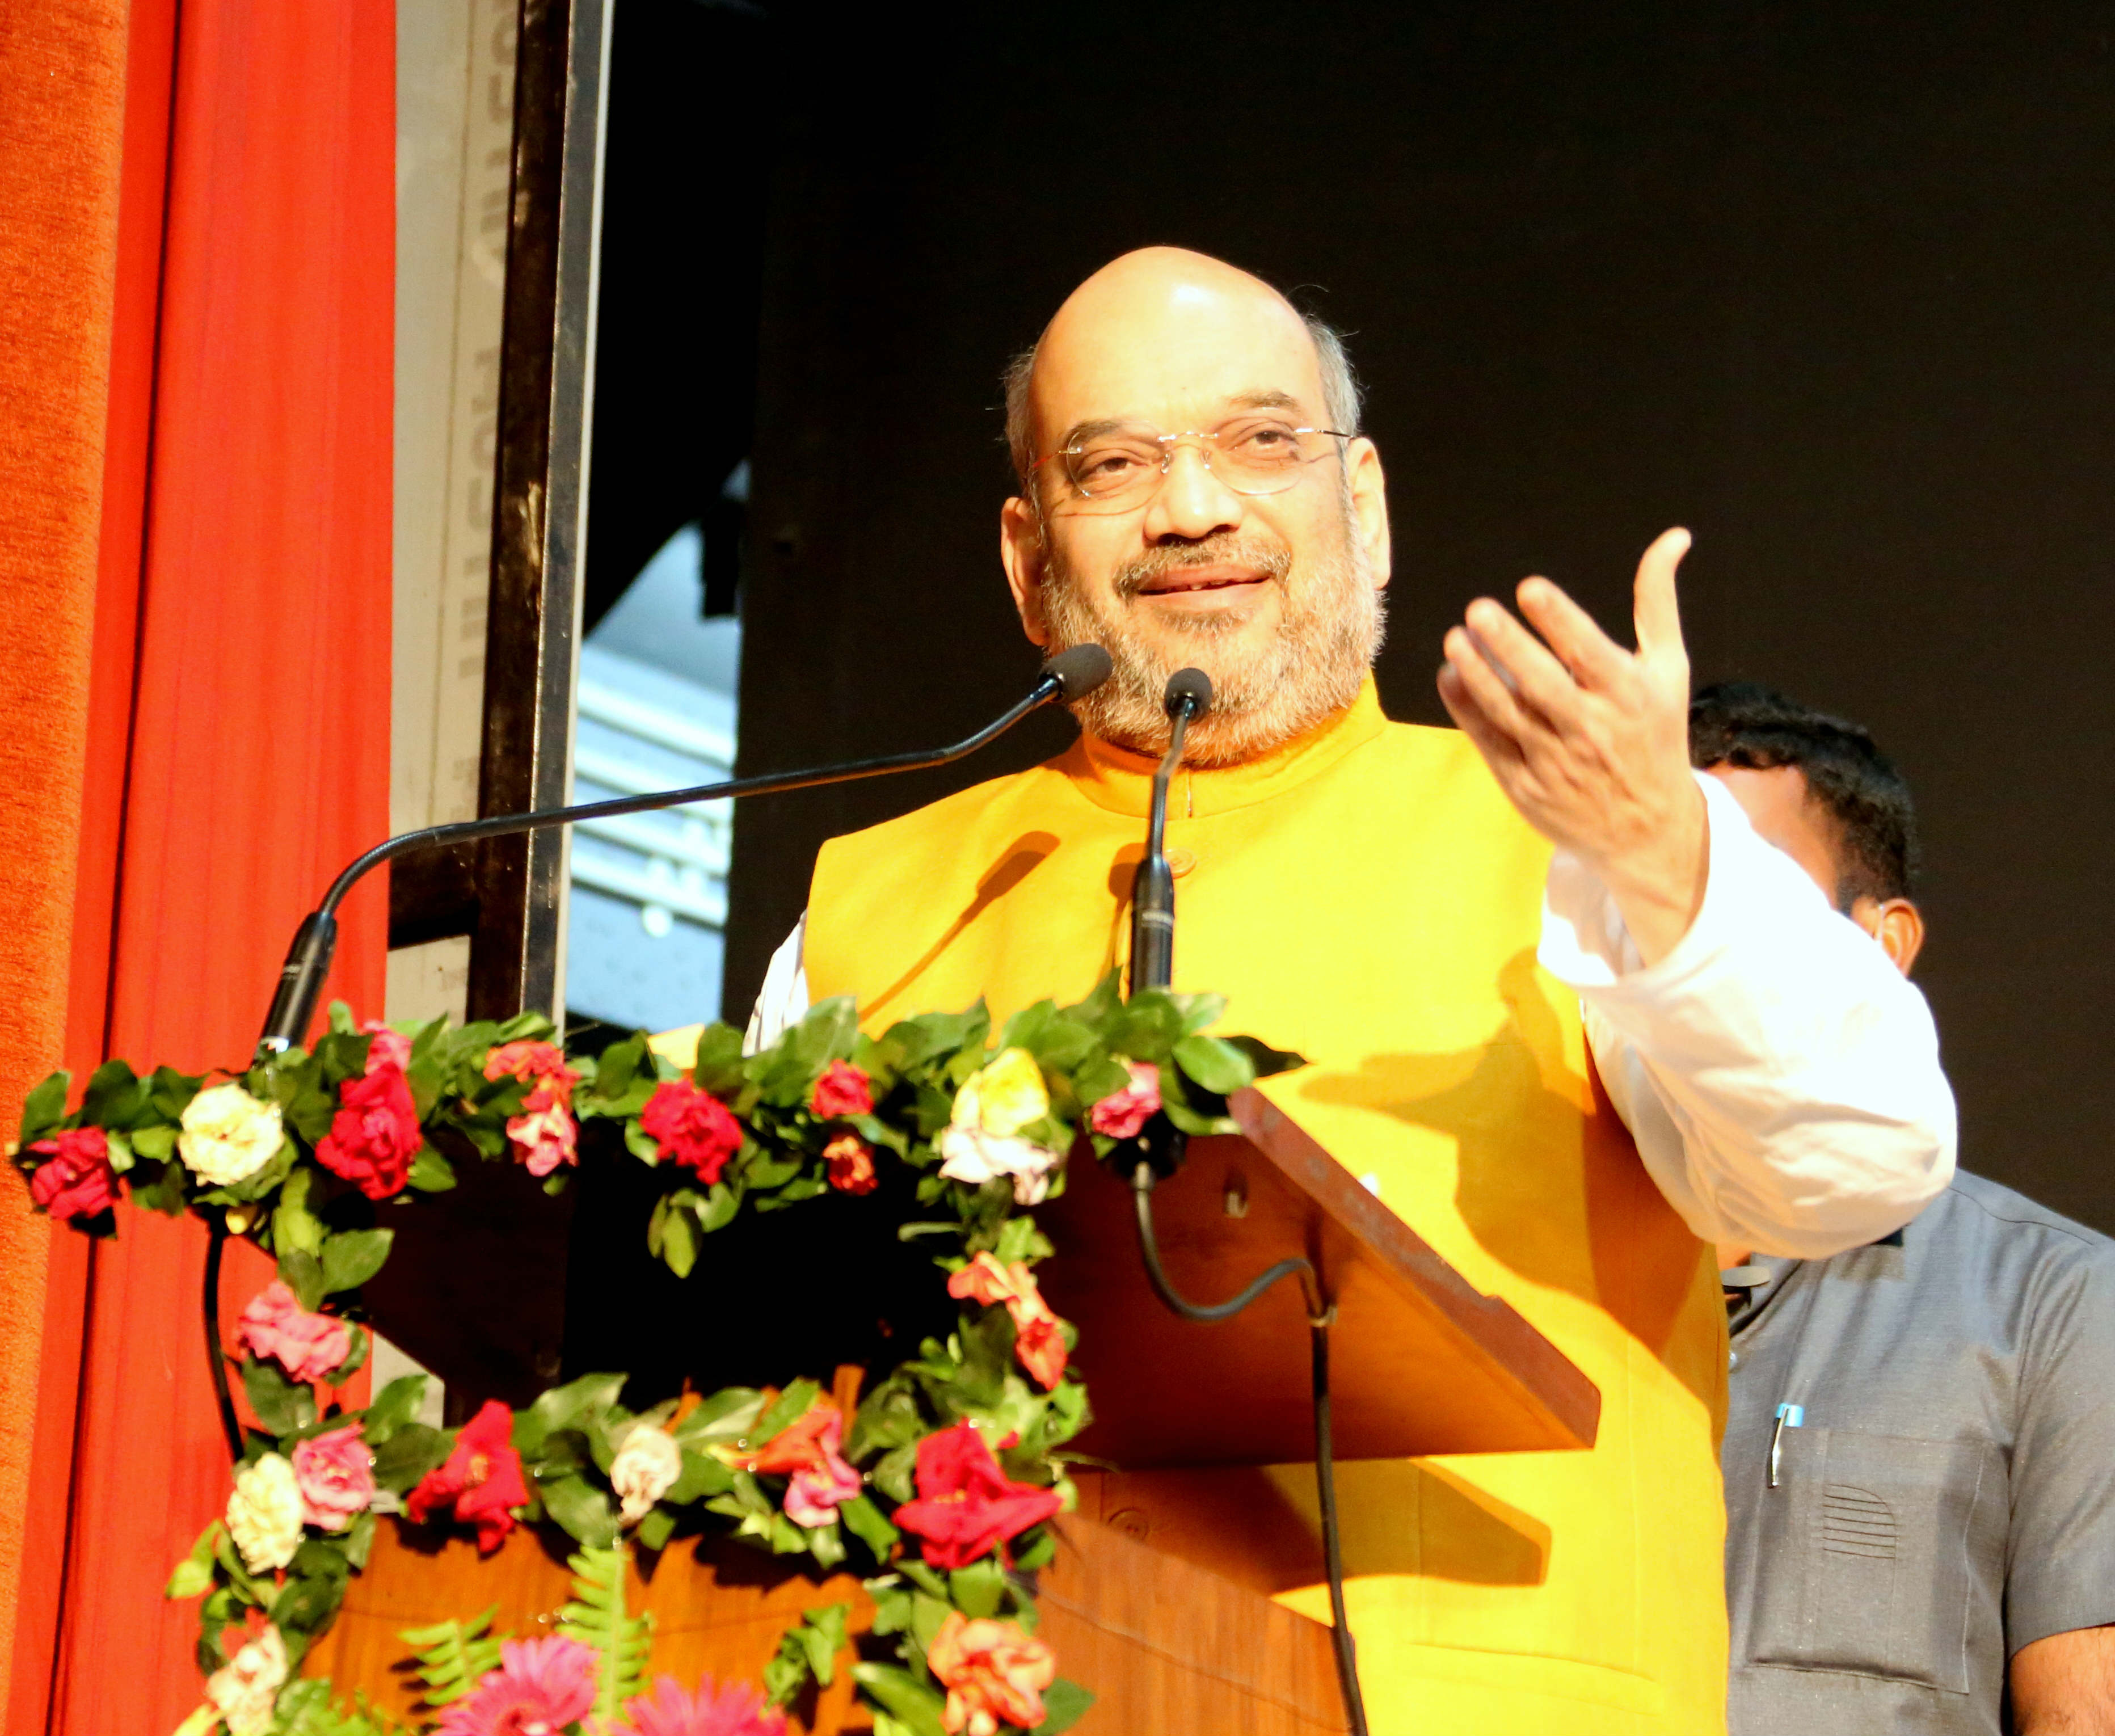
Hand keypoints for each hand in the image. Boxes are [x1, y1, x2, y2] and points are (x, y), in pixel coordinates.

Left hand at [1437, 527, 1707, 966]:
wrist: (1648, 829)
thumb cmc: (1655, 733)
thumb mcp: (1668, 669)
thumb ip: (1657, 602)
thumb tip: (1673, 537)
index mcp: (1628, 695)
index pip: (1589, 653)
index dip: (1559, 619)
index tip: (1529, 588)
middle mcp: (1590, 729)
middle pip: (1542, 683)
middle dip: (1509, 645)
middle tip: (1478, 609)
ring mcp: (1554, 760)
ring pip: (1507, 711)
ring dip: (1476, 673)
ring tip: (1455, 639)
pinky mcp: (1524, 785)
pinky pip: (1488, 740)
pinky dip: (1466, 708)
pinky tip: (1451, 676)